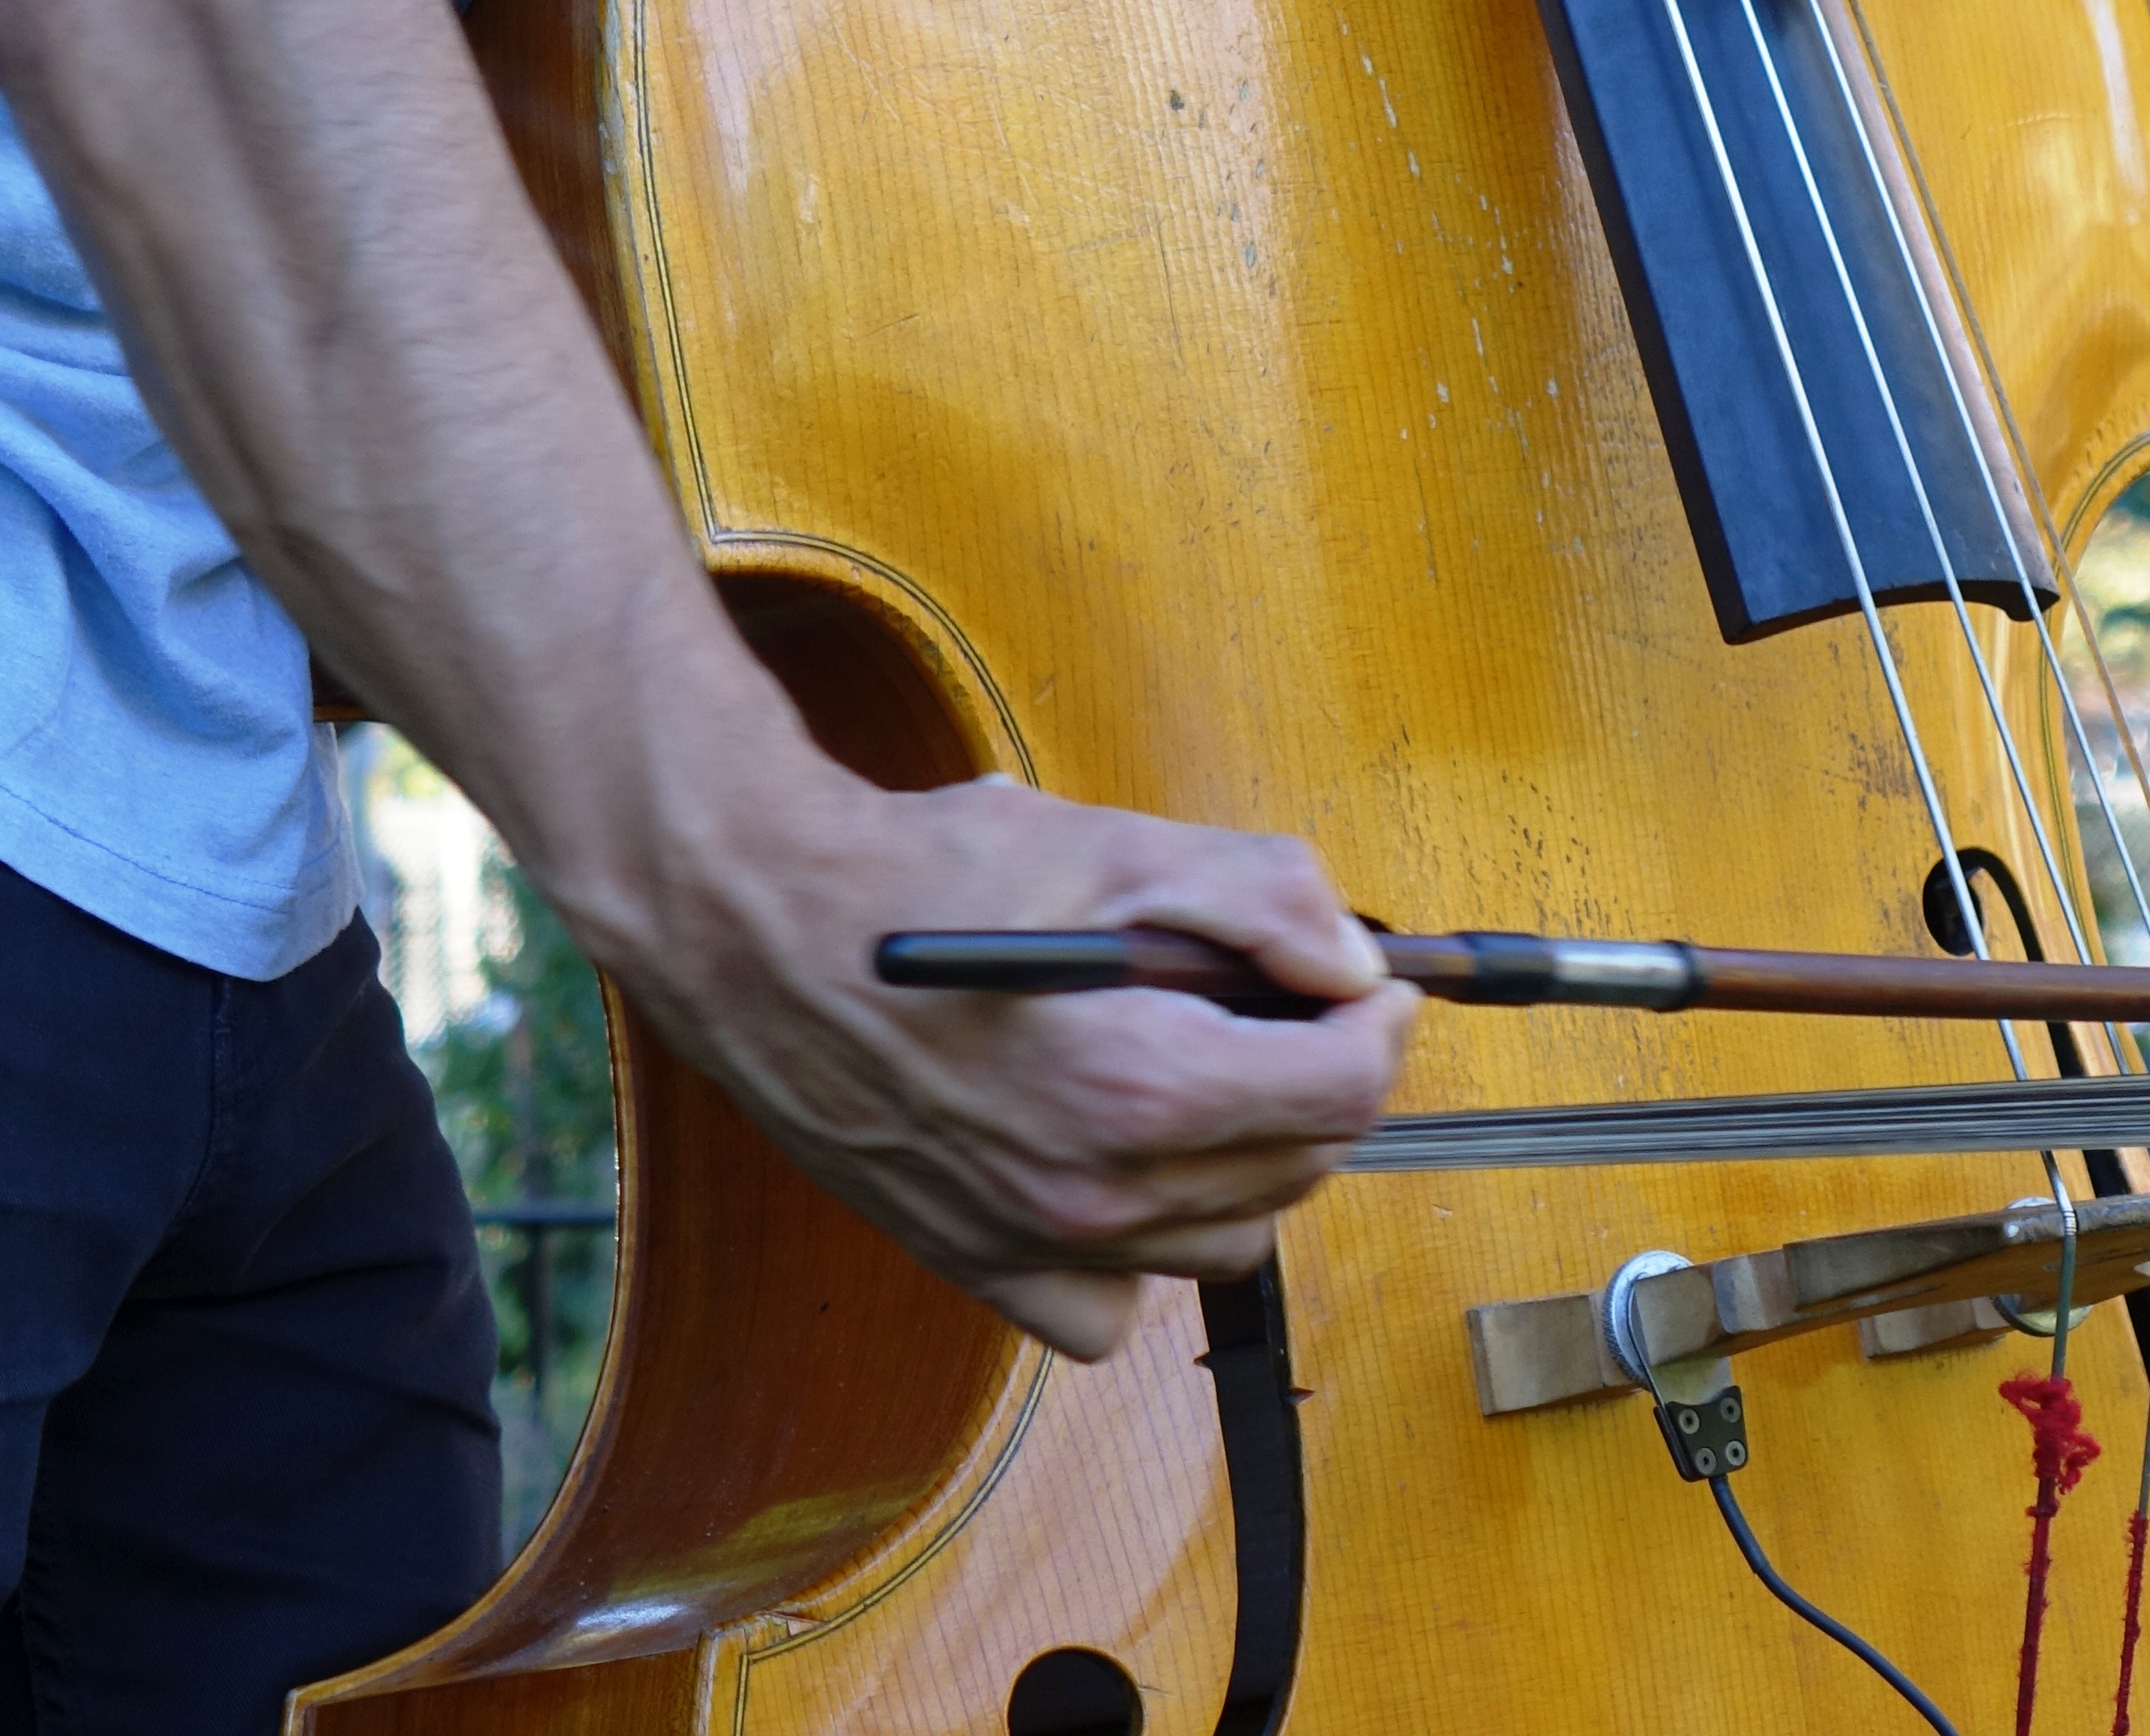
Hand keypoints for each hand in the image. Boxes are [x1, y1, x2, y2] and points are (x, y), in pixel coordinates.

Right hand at [641, 765, 1416, 1362]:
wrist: (769, 932)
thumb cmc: (931, 877)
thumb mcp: (1122, 846)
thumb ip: (1265, 899)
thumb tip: (1354, 964)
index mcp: (1145, 1087)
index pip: (1342, 1090)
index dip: (1380, 1023)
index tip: (1376, 982)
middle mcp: (1098, 1193)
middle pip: (1297, 1165)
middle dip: (1322, 1078)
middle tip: (1294, 1003)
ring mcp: (1037, 1245)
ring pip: (1222, 1238)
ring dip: (1250, 1157)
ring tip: (1209, 1064)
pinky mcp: (979, 1264)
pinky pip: (1111, 1305)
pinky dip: (1145, 1245)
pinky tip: (1122, 1156)